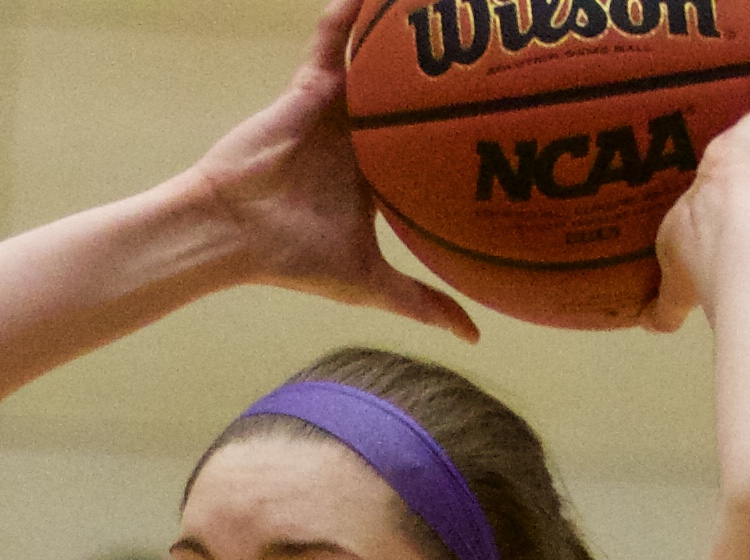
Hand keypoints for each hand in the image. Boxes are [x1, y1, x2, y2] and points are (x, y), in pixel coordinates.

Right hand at [186, 0, 479, 341]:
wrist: (232, 233)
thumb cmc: (292, 258)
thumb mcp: (369, 282)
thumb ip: (421, 301)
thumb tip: (474, 336)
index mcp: (379, 168)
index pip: (431, 136)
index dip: (468, 118)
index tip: (517, 101)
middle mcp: (362, 130)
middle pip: (415, 87)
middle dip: (449, 58)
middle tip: (498, 30)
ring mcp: (337, 103)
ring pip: (382, 54)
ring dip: (404, 26)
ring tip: (443, 0)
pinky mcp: (309, 83)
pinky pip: (335, 34)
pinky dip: (353, 7)